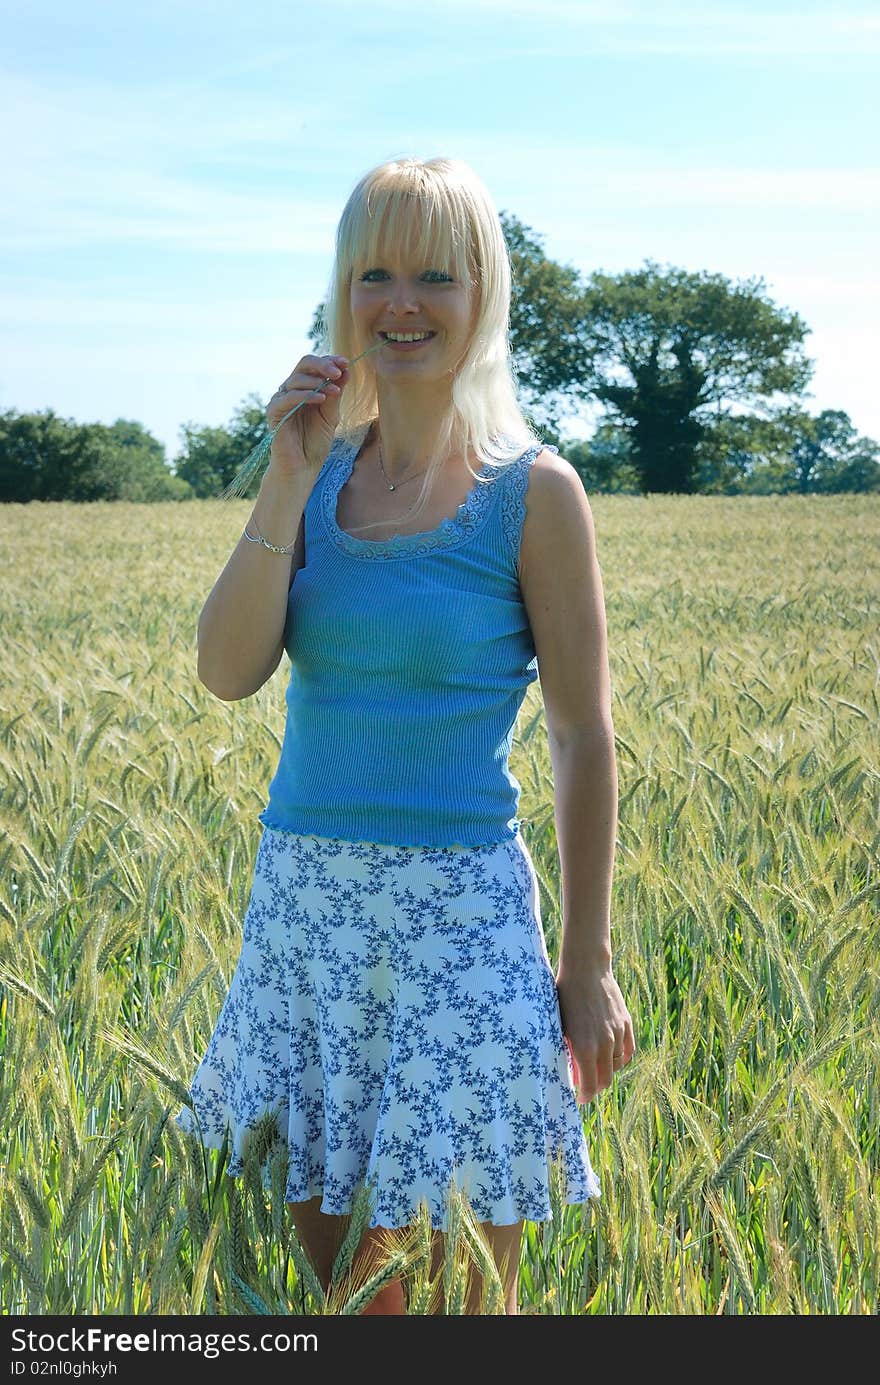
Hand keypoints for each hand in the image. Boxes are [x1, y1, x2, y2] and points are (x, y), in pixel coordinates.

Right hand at [267, 353, 350, 476]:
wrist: (302, 467)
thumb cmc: (315, 443)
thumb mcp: (331, 416)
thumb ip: (336, 395)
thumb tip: (345, 371)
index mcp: (306, 388)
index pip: (315, 366)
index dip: (330, 361)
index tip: (346, 363)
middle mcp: (292, 390)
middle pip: (303, 364)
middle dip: (323, 365)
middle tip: (338, 372)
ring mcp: (281, 400)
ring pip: (296, 379)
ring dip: (317, 381)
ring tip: (334, 390)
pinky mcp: (274, 412)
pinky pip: (287, 397)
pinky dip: (305, 395)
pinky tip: (321, 398)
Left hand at [555, 965, 635, 1103]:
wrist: (585, 969)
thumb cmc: (565, 996)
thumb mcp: (560, 1026)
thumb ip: (568, 1050)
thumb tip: (570, 1070)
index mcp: (585, 1047)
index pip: (589, 1085)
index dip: (585, 1095)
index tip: (579, 1098)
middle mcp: (604, 1044)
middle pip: (605, 1079)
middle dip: (595, 1087)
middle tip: (586, 1086)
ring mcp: (617, 1033)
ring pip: (616, 1065)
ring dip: (606, 1071)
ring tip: (595, 1069)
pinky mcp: (625, 1023)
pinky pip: (628, 1050)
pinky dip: (621, 1059)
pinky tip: (612, 1059)